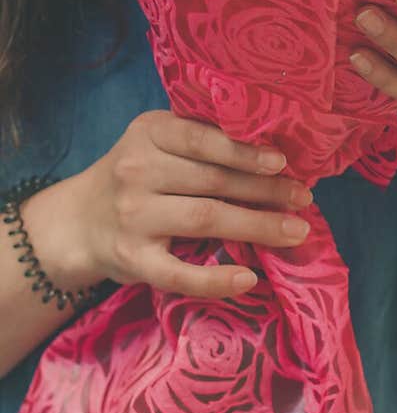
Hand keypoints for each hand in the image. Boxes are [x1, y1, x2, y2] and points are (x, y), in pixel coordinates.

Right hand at [27, 110, 313, 298]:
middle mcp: (136, 171)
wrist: (77, 222)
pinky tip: (248, 279)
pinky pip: (178, 274)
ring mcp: (133, 217)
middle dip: (265, 190)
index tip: (282, 161)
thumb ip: (200, 138)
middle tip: (304, 198)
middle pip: (213, 180)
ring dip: (257, 225)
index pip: (201, 138)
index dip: (244, 150)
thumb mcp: (156, 143)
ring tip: (296, 231)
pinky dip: (215, 279)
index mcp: (149, 133)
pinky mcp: (132, 260)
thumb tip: (276, 149)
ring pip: (205, 219)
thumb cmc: (136, 177)